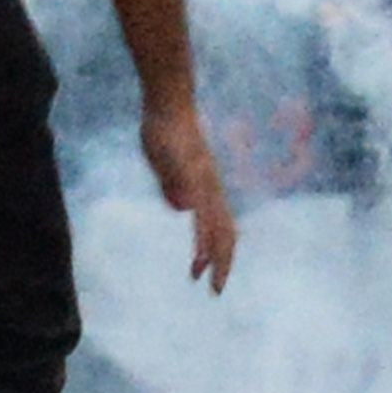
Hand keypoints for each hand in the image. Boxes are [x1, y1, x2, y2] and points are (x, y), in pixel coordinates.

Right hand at [142, 98, 238, 291]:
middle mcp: (211, 186)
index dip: (218, 251)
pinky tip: (200, 252)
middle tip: (215, 291)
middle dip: (223, 263)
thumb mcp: (167, 164)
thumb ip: (173, 185)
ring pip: (217, 224)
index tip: (208, 276)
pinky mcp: (193, 175)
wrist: (167, 101)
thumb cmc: (165, 129)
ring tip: (210, 280)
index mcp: (206, 186)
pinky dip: (203, 234)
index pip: (220, 225)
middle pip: (226, 230)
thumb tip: (180, 209)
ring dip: (215, 255)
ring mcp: (204, 181)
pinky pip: (201, 209)